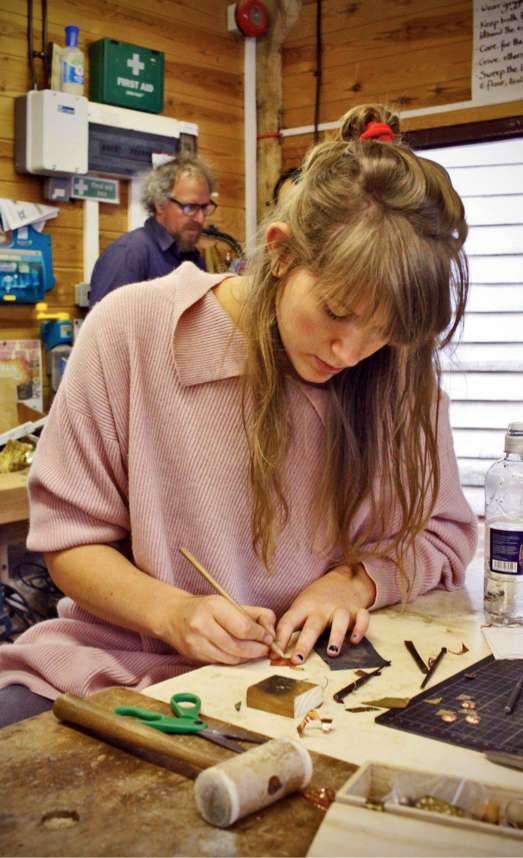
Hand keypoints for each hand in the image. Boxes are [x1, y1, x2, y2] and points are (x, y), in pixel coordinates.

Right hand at [159, 593, 276, 664]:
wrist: (172, 615)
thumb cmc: (205, 608)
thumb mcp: (228, 603)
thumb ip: (253, 614)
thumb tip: (272, 632)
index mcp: (213, 606)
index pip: (243, 627)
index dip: (260, 636)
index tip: (268, 638)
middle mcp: (202, 624)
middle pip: (238, 646)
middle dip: (257, 650)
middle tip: (266, 650)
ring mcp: (196, 643)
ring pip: (230, 658)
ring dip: (247, 658)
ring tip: (255, 653)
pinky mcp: (193, 656)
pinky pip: (220, 663)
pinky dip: (234, 661)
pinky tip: (240, 656)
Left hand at [274, 564, 375, 664]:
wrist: (342, 580)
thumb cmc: (316, 600)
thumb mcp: (300, 607)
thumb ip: (289, 627)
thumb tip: (273, 652)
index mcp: (303, 607)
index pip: (288, 622)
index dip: (280, 638)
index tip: (273, 655)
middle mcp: (321, 609)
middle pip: (312, 626)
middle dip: (304, 643)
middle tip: (297, 660)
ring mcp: (340, 609)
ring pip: (339, 621)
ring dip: (336, 636)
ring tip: (332, 652)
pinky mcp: (357, 610)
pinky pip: (362, 618)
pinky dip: (360, 628)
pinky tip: (355, 640)